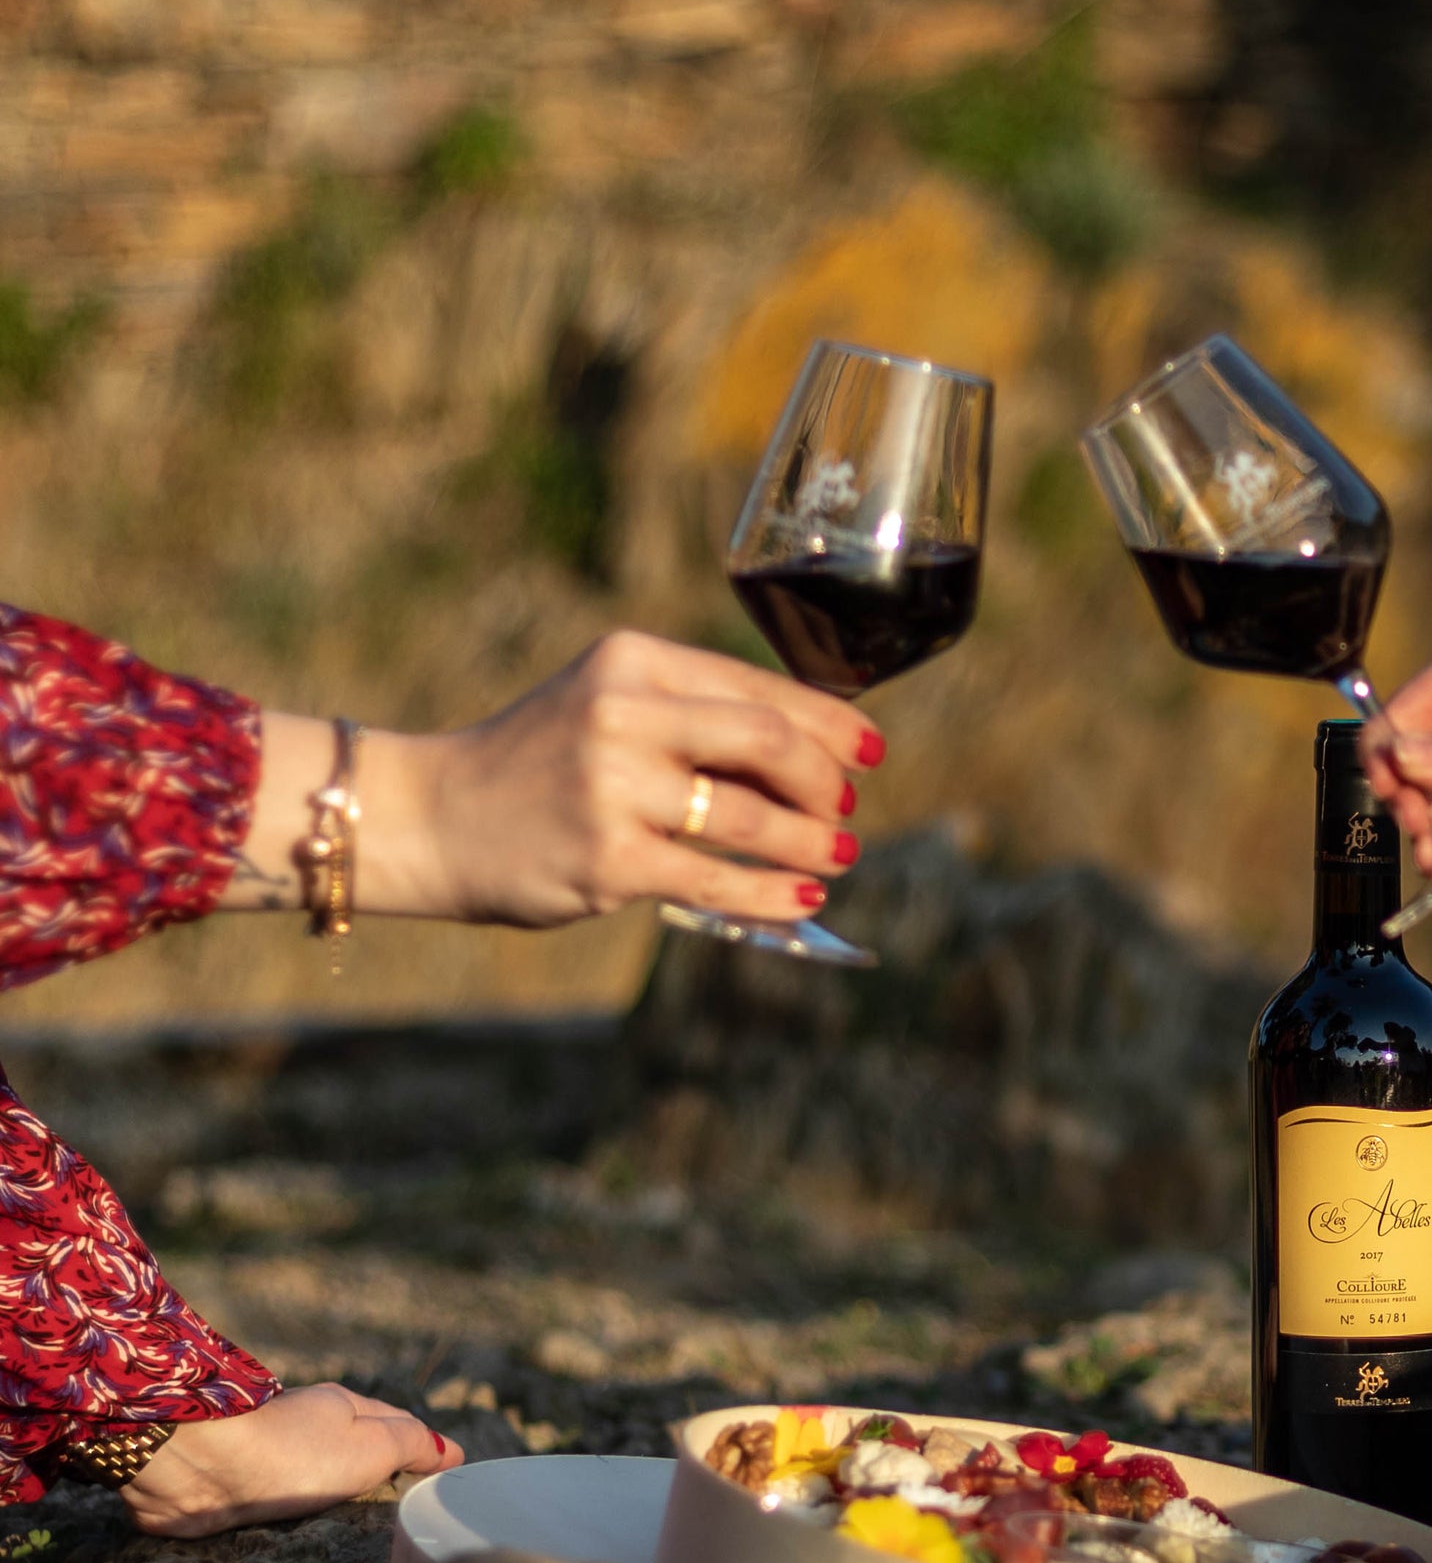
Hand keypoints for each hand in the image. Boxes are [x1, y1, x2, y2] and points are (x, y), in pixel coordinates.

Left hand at [120, 1384, 461, 1538]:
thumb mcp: (373, 1444)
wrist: (201, 1468)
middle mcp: (305, 1428)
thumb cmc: (296, 1453)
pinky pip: (282, 1502)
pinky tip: (308, 1526)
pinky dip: (300, 1512)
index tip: (442, 1471)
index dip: (420, 1446)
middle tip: (408, 1495)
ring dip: (336, 1490)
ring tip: (364, 1516)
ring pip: (316, 1474)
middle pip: (353, 1447)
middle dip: (378, 1466)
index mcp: (342, 1408)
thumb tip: (450, 1450)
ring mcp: (268, 1459)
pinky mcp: (236, 1491)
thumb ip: (412, 1445)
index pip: (395, 1424)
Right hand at [354, 632, 876, 925]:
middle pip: (768, 741)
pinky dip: (773, 894)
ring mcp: (614, 787)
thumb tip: (815, 749)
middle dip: (823, 778)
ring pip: (752, 816)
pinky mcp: (610, 858)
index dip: (829, 723)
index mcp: (633, 662)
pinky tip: (802, 901)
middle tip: (844, 807)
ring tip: (836, 854)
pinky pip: (719, 879)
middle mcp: (623, 713)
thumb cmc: (540, 763)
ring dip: (810, 840)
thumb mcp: (609, 706)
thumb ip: (695, 716)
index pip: (758, 688)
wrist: (433, 817)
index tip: (868, 750)